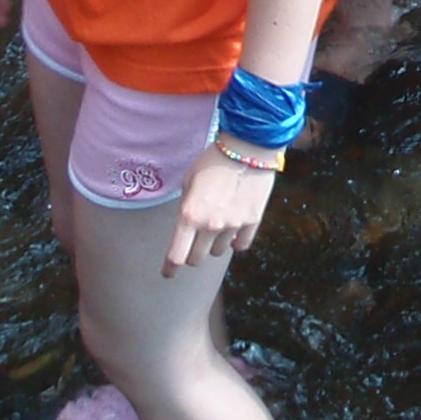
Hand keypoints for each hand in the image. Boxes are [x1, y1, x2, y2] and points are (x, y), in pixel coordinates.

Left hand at [164, 143, 274, 271]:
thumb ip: (186, 206)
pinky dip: (236, 241)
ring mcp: (233, 226)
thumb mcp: (189, 180)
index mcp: (189, 215)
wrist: (247, 146)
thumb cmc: (213, 159)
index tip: (168, 273)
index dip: (170, 269)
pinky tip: (234, 229)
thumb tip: (187, 223)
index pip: (176, 256)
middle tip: (194, 241)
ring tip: (218, 222)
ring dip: (214, 243)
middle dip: (192, 253)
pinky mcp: (252, 221)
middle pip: (196, 259)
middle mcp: (210, 226)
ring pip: (218, 251)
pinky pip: (241, 245)